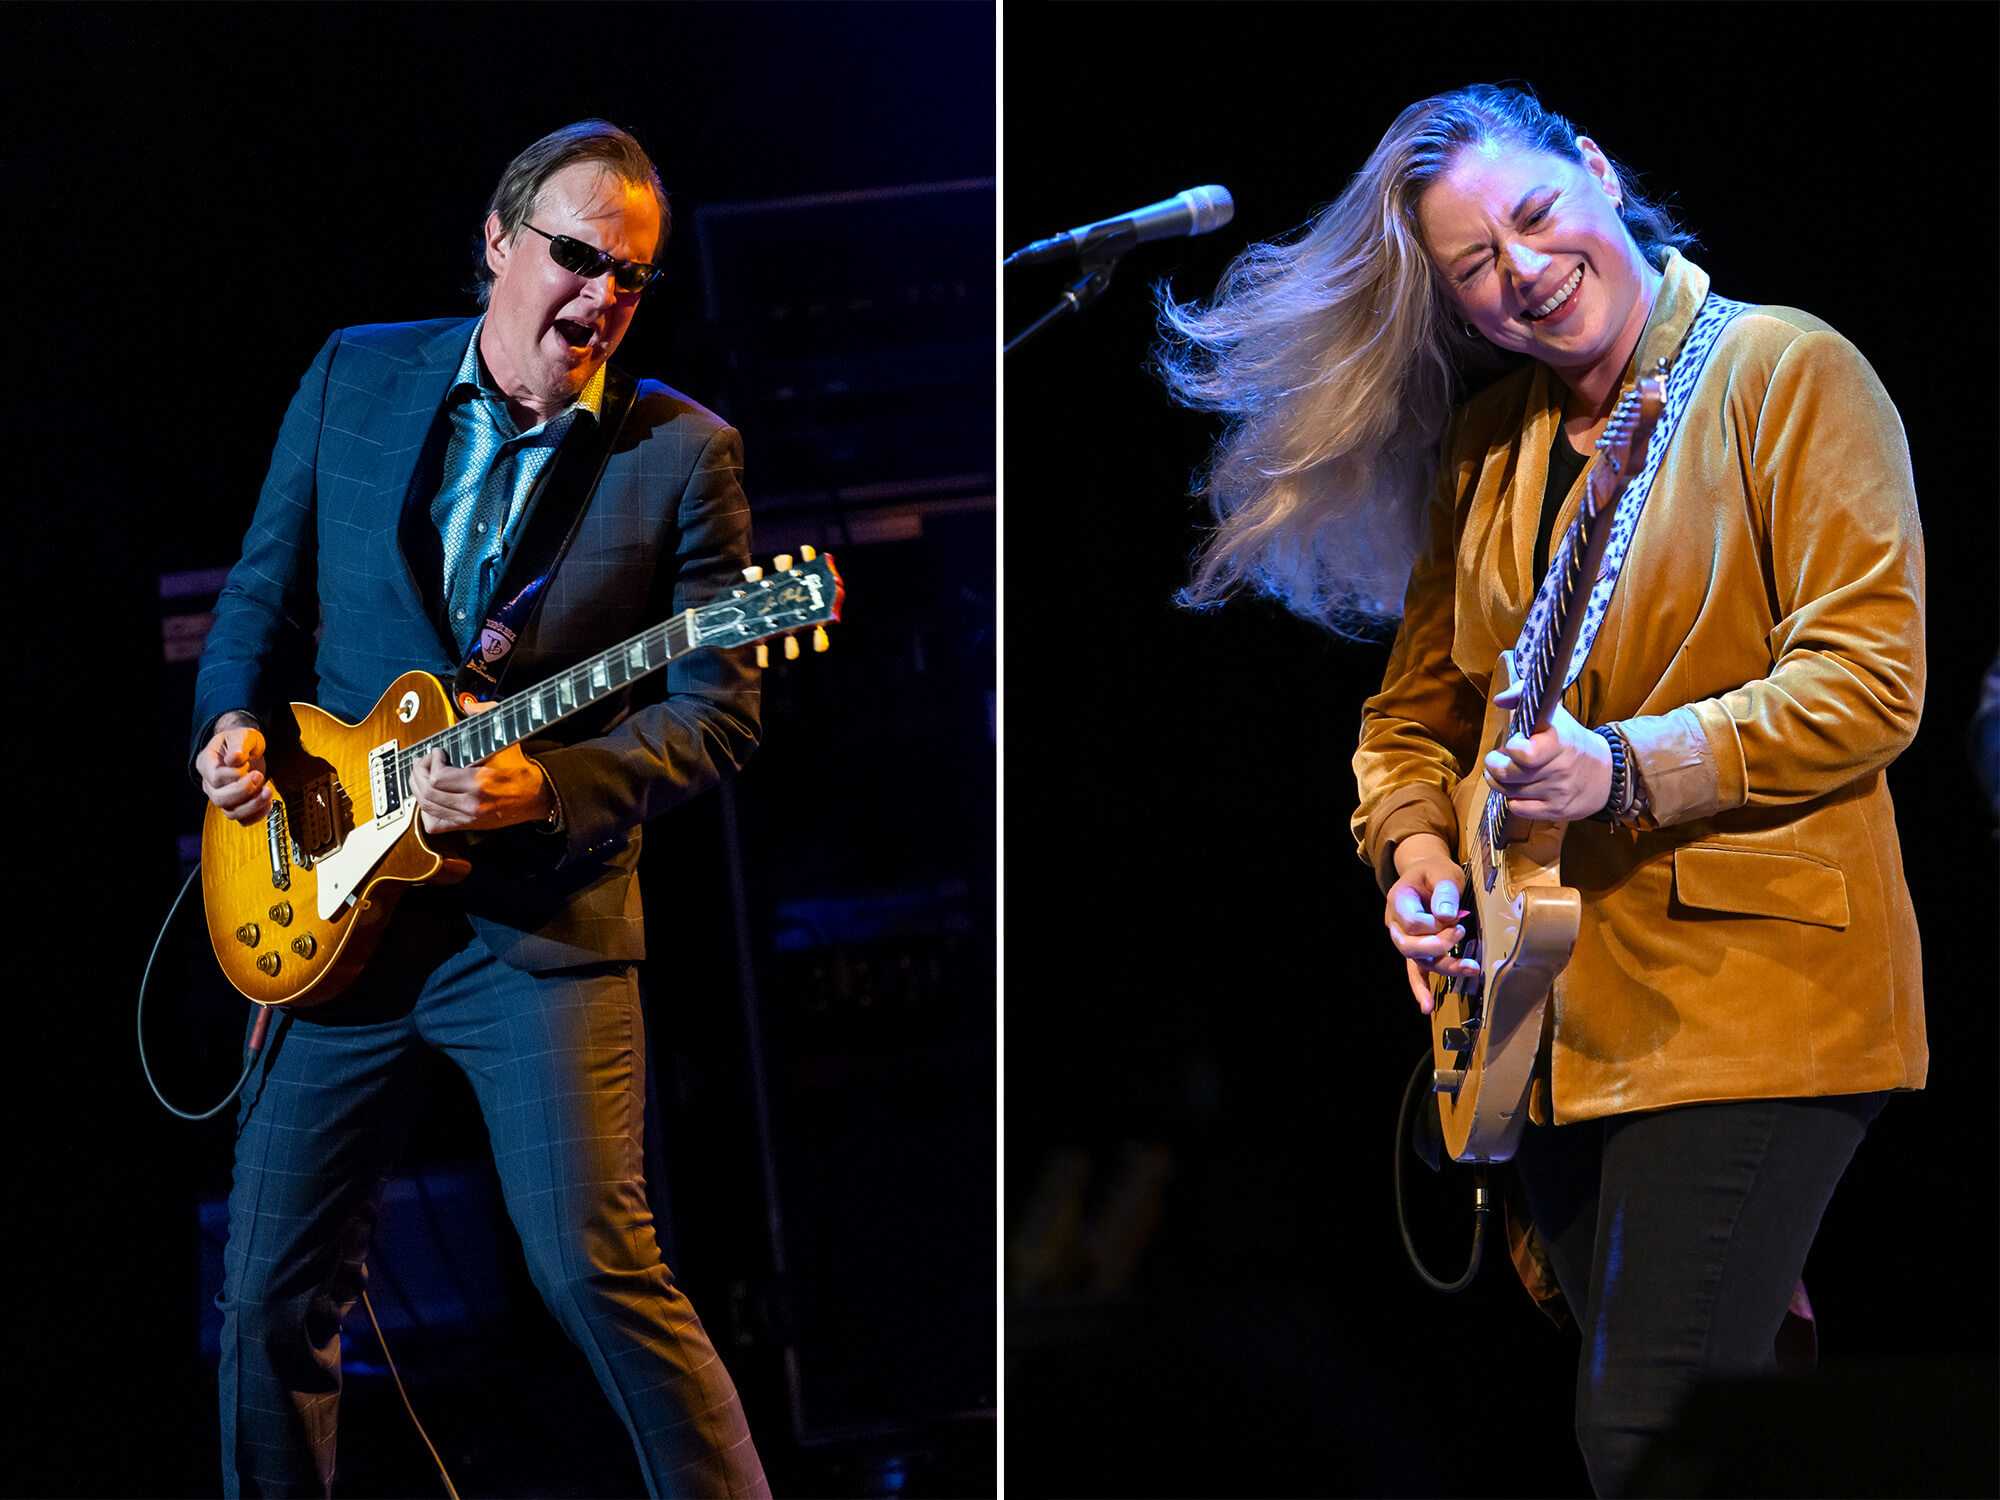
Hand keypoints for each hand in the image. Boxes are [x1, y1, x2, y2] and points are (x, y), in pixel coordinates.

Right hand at [197, 712, 271, 824]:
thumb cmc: (241, 741)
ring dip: (253, 805)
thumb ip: (239, 745)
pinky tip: (268, 803)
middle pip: (219, 799)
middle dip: (244, 791)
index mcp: (206, 763)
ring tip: (268, 791)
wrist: (247, 749)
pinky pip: (243, 819)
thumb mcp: (242, 735)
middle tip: (260, 777)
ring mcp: (222, 796)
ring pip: (231, 812)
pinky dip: (257, 815)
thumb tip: (234, 759)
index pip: (215, 777)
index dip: (234, 774)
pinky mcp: (235, 805)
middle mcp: (210, 783)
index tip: (247, 765)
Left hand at [409, 702, 556, 833]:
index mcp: (480, 783)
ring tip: (422, 775)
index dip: (431, 762)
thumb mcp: (507, 739)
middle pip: (428, 792)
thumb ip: (488, 715)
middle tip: (424, 761)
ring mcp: (469, 817)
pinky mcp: (468, 825)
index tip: (438, 752)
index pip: (438, 778)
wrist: (538, 795)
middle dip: (420, 772)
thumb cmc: (522, 769)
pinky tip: (430, 797)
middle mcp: (472, 804)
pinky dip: (426, 811)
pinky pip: (435, 824)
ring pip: (427, 807)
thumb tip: (468, 706)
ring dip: (418, 788)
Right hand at [1384, 833, 1477, 1012]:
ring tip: (1471, 968)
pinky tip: (1426, 1006)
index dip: (1434, 924)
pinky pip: (1415, 972)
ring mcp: (1404, 938)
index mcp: (1398, 900)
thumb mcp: (1442, 871)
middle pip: (1409, 946)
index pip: (1411, 922)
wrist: (1425, 873)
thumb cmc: (1434, 872)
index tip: (1457, 917)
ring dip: (1444, 967)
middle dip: (1438, 945)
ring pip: (1418, 961)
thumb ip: (1445, 891)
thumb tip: (1447, 916)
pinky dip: (1420, 988)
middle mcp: (1395, 923)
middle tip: (1461, 933)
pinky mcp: (1416, 949)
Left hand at [1481, 683, 1611, 821]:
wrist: (1607, 772)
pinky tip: (1520, 788)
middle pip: (1508, 774)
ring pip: (1509, 791)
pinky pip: (1518, 809)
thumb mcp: (1553, 713)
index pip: (1526, 754)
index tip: (1514, 741)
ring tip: (1506, 771)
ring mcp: (1558, 792)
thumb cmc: (1570, 740)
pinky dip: (1513, 799)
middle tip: (1496, 758)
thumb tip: (1500, 700)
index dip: (1511, 748)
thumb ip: (1523, 695)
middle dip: (1494, 764)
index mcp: (1559, 742)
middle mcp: (1559, 769)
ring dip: (1500, 782)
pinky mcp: (1556, 810)